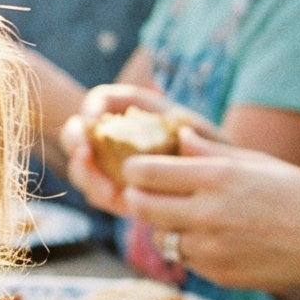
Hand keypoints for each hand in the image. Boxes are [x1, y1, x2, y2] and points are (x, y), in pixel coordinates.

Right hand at [59, 83, 223, 213]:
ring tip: (105, 185)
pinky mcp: (117, 191)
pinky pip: (99, 192)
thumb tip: (183, 134)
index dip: (91, 106)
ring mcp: (113, 164)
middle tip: (85, 153)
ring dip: (86, 174)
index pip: (102, 100)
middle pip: (80, 131)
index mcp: (137, 112)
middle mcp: (119, 136)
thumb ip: (200, 135)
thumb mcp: (214, 141)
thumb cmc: (219, 156)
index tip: (93, 120)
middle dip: (75, 141)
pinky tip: (117, 199)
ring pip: (83, 166)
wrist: (224, 188)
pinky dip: (102, 195)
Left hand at [118, 127, 299, 293]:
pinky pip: (183, 258)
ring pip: (159, 235)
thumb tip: (178, 135)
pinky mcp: (214, 272)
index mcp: (217, 178)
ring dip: (164, 225)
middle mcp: (207, 213)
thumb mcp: (257, 163)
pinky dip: (188, 247)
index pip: (145, 172)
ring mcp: (209, 247)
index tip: (136, 169)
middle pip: (140, 205)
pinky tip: (214, 237)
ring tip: (188, 215)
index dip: (133, 170)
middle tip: (145, 192)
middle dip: (137, 197)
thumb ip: (211, 152)